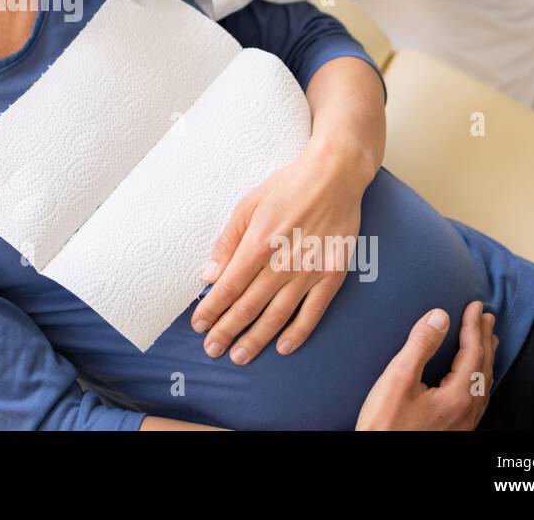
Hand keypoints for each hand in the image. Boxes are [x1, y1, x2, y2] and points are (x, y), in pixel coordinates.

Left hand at [189, 142, 368, 362]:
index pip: (227, 288)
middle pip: (248, 307)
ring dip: (256, 339)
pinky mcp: (332, 275)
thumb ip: (227, 242)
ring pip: (277, 316)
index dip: (211, 310)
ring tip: (240, 357)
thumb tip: (209, 276)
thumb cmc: (287, 187)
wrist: (334, 177)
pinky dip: (298, 332)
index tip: (198, 326)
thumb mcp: (247, 205)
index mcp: (257, 245)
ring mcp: (309, 272)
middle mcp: (282, 264)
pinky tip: (283, 347)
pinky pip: (313, 312)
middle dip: (226, 331)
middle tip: (212, 350)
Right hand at [356, 301, 496, 429]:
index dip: (474, 326)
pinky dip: (480, 378)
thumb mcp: (398, 379)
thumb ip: (420, 345)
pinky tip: (473, 378)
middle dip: (485, 339)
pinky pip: (478, 398)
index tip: (475, 305)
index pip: (473, 352)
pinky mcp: (456, 431)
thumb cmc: (384, 424)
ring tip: (486, 341)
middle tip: (487, 316)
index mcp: (458, 395)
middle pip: (484, 367)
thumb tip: (440, 316)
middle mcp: (467, 410)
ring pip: (484, 384)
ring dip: (486, 358)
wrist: (381, 461)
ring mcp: (464, 423)